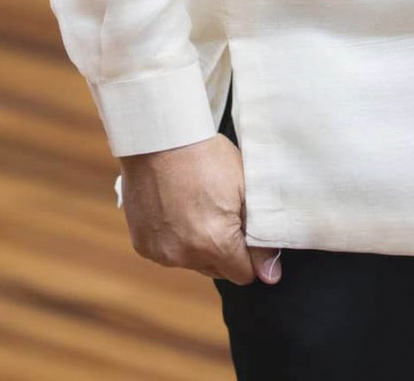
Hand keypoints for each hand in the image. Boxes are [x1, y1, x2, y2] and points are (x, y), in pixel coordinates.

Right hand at [118, 132, 283, 285]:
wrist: (159, 137)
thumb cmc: (206, 156)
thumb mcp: (244, 187)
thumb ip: (260, 237)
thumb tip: (271, 275)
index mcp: (215, 244)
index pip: (243, 274)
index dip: (249, 254)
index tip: (245, 231)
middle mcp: (185, 256)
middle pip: (217, 270)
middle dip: (223, 249)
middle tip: (220, 212)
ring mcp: (161, 252)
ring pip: (191, 261)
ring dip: (197, 244)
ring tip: (195, 206)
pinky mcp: (142, 245)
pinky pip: (167, 252)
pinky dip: (173, 238)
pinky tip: (174, 208)